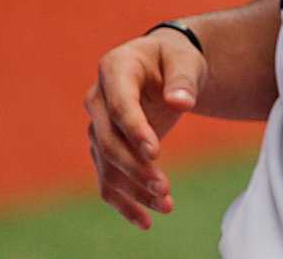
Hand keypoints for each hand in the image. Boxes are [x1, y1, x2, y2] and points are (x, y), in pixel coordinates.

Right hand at [84, 28, 206, 229]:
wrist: (164, 68)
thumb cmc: (175, 61)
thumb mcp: (185, 62)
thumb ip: (183, 80)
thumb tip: (181, 101)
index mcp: (114, 68)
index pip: (119, 104)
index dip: (134, 129)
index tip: (156, 153)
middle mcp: (98, 97)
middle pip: (107, 140)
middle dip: (135, 168)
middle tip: (165, 189)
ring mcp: (97, 124)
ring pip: (106, 165)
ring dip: (133, 189)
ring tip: (166, 206)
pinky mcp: (104, 147)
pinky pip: (107, 178)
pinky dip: (123, 202)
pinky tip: (145, 220)